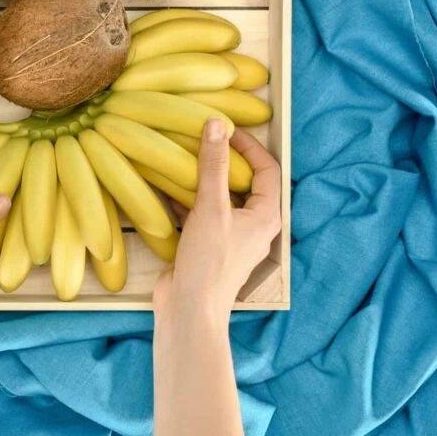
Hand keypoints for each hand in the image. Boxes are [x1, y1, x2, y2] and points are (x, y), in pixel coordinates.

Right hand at [153, 119, 281, 319]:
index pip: (268, 170)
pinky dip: (189, 200)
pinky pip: (202, 215)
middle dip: (225, 161)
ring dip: (205, 180)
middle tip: (204, 140)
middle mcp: (253, 227)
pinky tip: (168, 189)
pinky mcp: (209, 247)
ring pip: (222, 200)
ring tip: (184, 159)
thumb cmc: (209, 262)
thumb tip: (217, 124)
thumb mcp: (211, 208)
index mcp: (266, 217)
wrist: (189, 310)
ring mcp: (230, 238)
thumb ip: (213, 166)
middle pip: (245, 184)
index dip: (250, 146)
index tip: (227, 129)